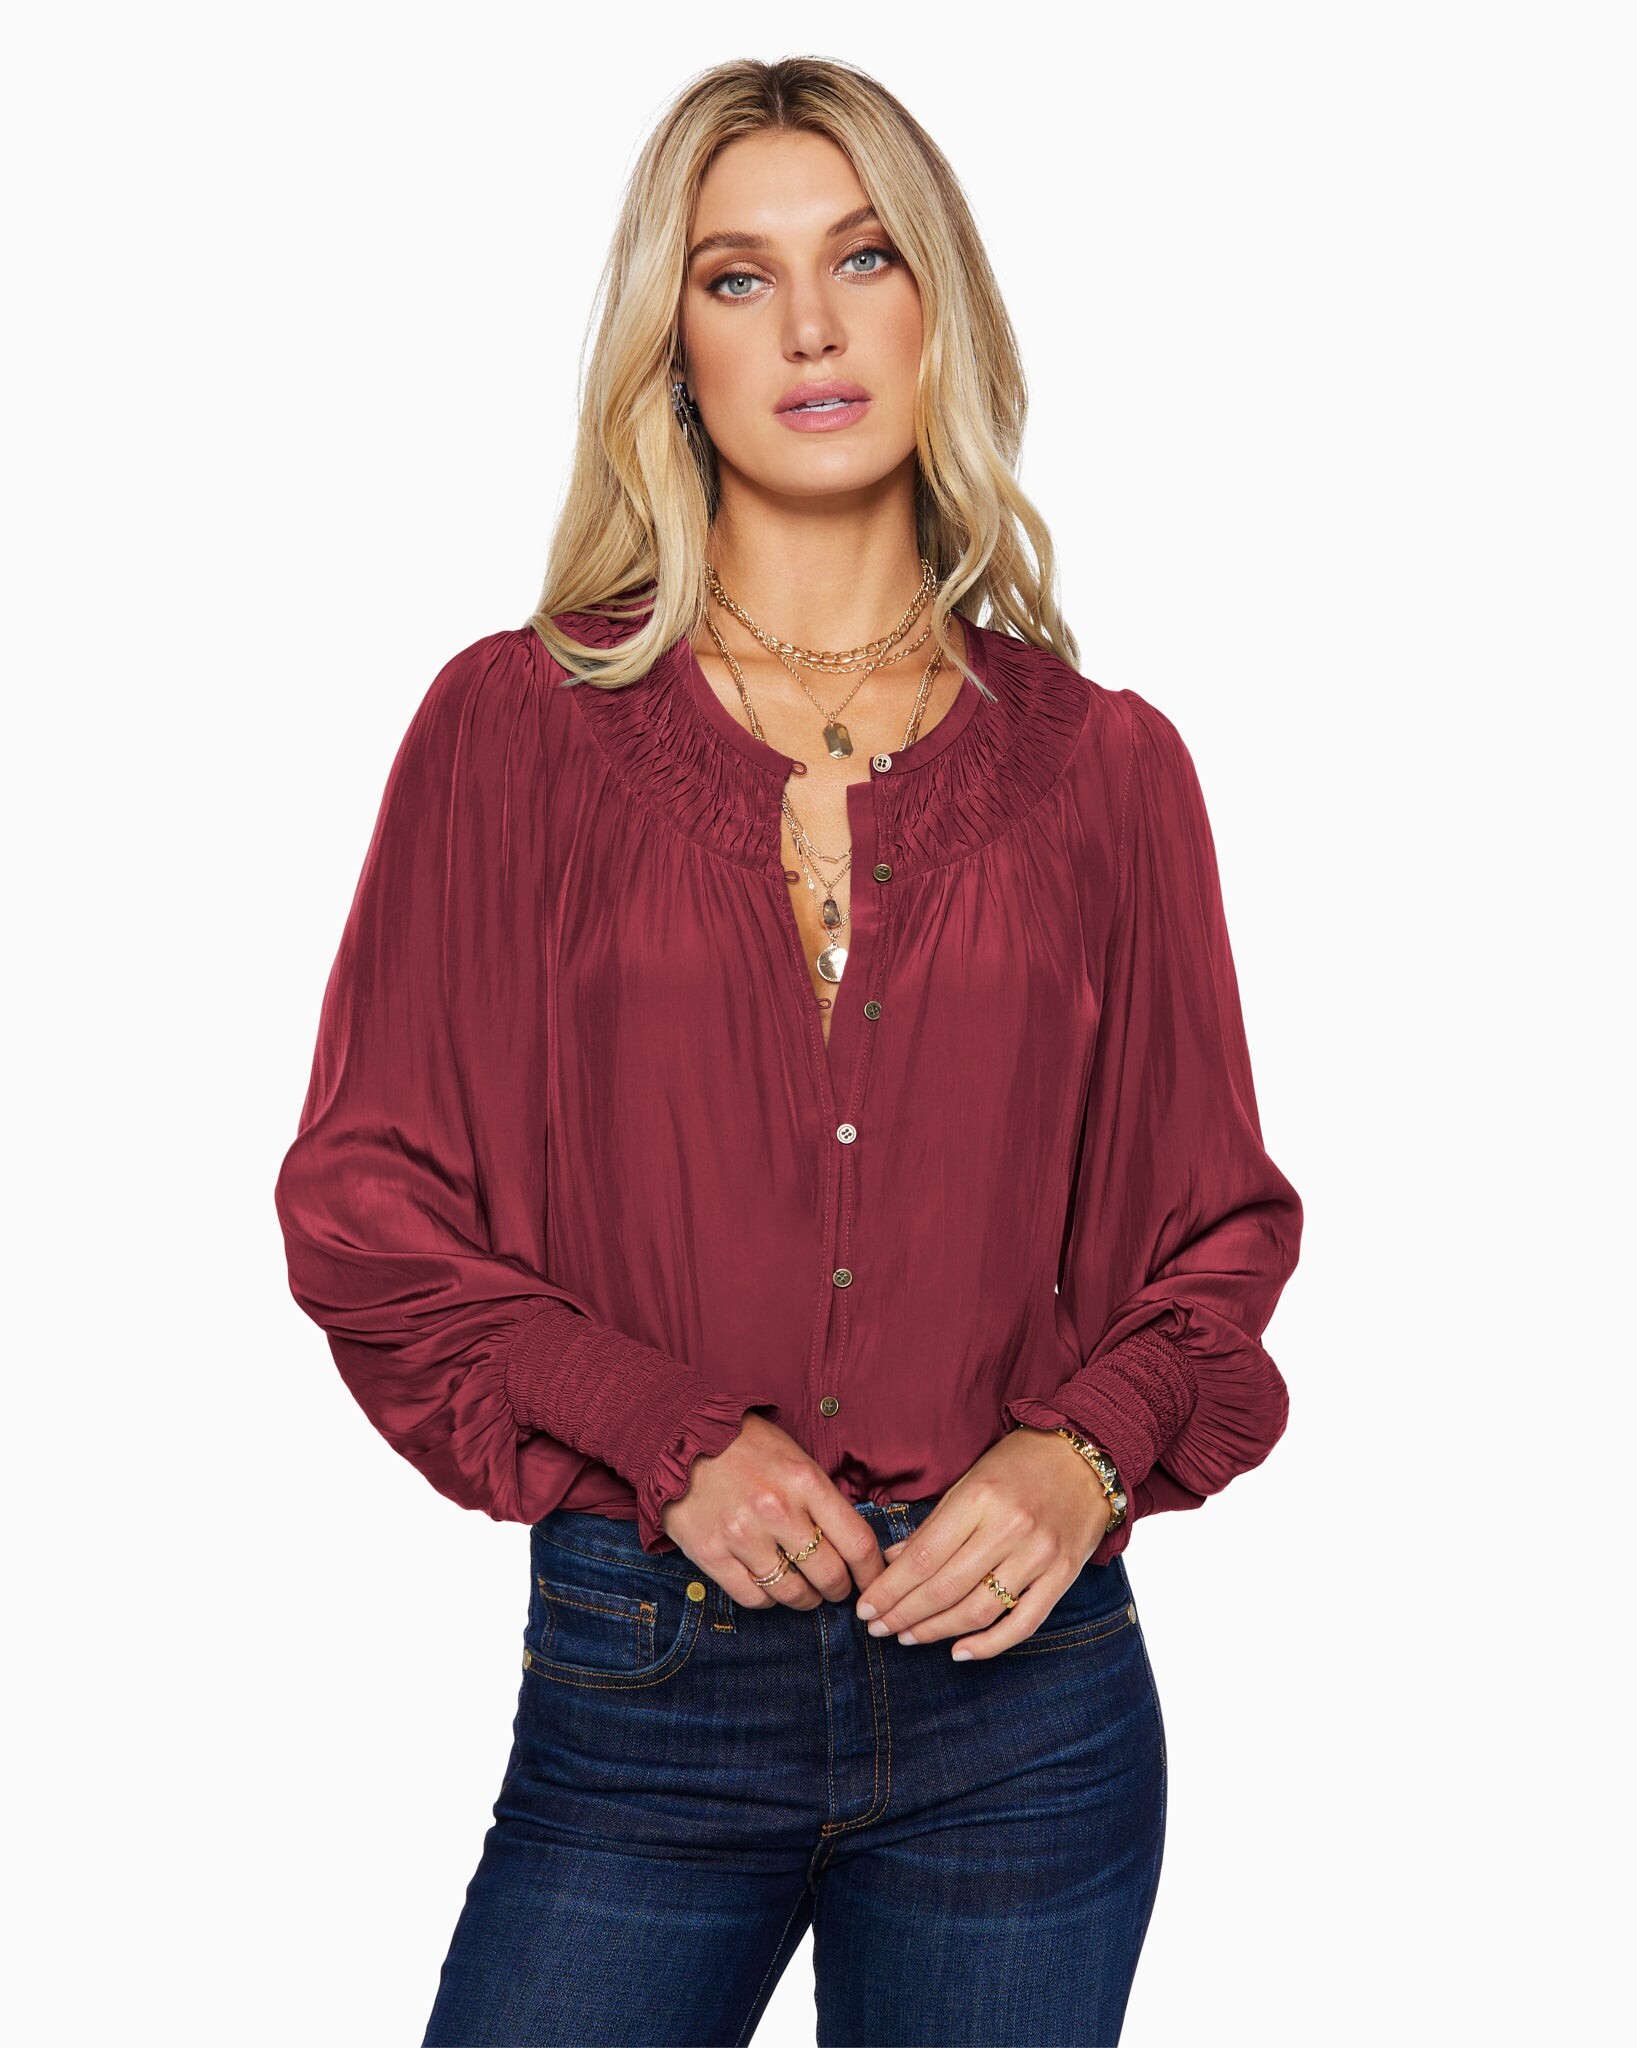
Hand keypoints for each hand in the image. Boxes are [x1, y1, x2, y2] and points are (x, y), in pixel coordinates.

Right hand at [661, 1412, 893, 1610]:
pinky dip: (768, 1599)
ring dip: (805, 1598)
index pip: (857, 1542)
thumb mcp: (794, 1457)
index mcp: (805, 1481)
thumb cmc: (745, 1446)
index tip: (872, 1580)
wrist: (681, 1436)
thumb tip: (850, 1542)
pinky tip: (769, 1585)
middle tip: (836, 1589)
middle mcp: (776, 1510)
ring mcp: (742, 1534)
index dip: (872, 1571)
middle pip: (829, 1574)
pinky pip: (753, 1597)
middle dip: (839, 1589)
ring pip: (792, 1593)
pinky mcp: (710, 1553)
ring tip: (804, 1591)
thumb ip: (821, 1498)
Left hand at [854, 1426, 1111, 1660]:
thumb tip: (892, 1562)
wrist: (1087, 1456)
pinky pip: (1023, 1623)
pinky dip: (989, 1645)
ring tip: (908, 1637)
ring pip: (979, 1610)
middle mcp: (1010, 1529)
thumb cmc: (1021, 1463)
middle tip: (878, 1628)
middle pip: (946, 1587)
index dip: (890, 1588)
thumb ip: (934, 1525)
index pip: (924, 1557)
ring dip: (936, 1631)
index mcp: (980, 1499)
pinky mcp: (1063, 1576)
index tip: (866, 1607)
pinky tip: (959, 1652)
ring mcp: (1040, 1555)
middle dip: (904, 1614)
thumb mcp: (970, 1481)